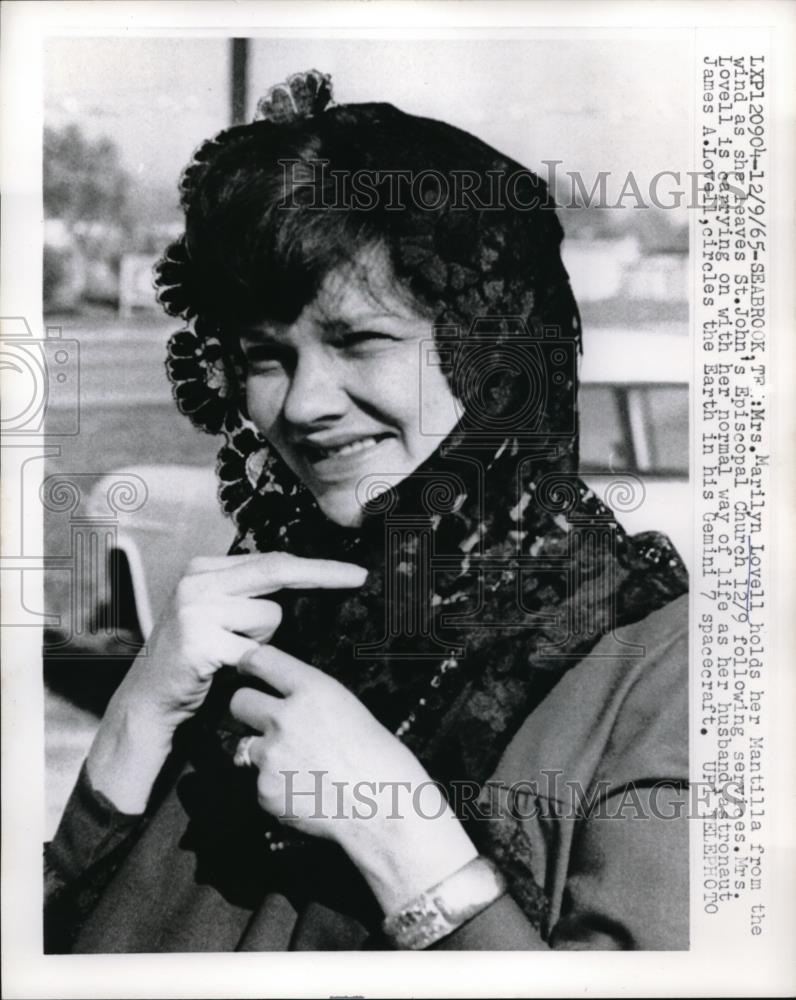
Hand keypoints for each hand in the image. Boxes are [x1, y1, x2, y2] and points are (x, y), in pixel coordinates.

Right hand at [86, 553, 366, 813]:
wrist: (150, 701)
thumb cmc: (197, 661)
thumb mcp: (219, 615)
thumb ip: (251, 595)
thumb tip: (309, 582)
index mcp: (204, 568)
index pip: (272, 559)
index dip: (315, 565)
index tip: (353, 571)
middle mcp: (198, 580)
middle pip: (277, 570)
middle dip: (323, 574)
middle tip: (360, 577)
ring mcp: (196, 608)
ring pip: (269, 616)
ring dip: (263, 641)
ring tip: (231, 654)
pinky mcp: (199, 640)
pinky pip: (254, 649)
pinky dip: (250, 663)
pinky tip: (223, 668)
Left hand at [230, 645, 477, 913]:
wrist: (385, 809)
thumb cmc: (379, 759)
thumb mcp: (347, 709)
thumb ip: (309, 700)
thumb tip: (282, 701)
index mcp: (312, 690)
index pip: (260, 660)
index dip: (249, 664)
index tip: (246, 670)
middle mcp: (286, 717)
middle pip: (238, 701)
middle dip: (248, 710)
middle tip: (263, 721)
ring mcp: (271, 755)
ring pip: (245, 745)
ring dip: (262, 753)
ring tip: (297, 767)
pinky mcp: (265, 790)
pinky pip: (259, 783)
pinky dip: (276, 788)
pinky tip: (305, 792)